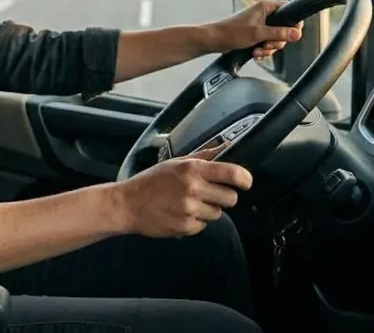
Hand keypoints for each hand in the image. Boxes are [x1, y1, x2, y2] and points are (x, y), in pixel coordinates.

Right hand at [112, 153, 252, 237]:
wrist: (127, 204)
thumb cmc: (150, 181)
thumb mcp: (175, 162)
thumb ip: (203, 156)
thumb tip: (226, 147)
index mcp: (192, 169)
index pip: (231, 173)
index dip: (244, 178)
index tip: (246, 182)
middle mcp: (193, 188)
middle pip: (231, 198)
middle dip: (224, 196)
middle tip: (209, 194)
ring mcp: (189, 209)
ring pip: (217, 213)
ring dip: (208, 210)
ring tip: (188, 203)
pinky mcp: (185, 227)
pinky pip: (203, 226)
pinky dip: (195, 222)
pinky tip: (180, 214)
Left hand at [205, 0, 303, 60]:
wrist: (215, 40)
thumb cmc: (233, 32)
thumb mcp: (259, 33)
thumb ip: (280, 33)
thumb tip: (297, 34)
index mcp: (266, 7)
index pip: (289, 9)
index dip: (293, 22)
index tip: (291, 34)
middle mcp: (264, 14)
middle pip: (284, 28)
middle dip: (277, 41)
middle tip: (267, 44)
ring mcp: (260, 25)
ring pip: (275, 39)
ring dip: (268, 48)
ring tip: (257, 50)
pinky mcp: (255, 35)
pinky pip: (267, 44)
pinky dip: (263, 50)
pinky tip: (255, 53)